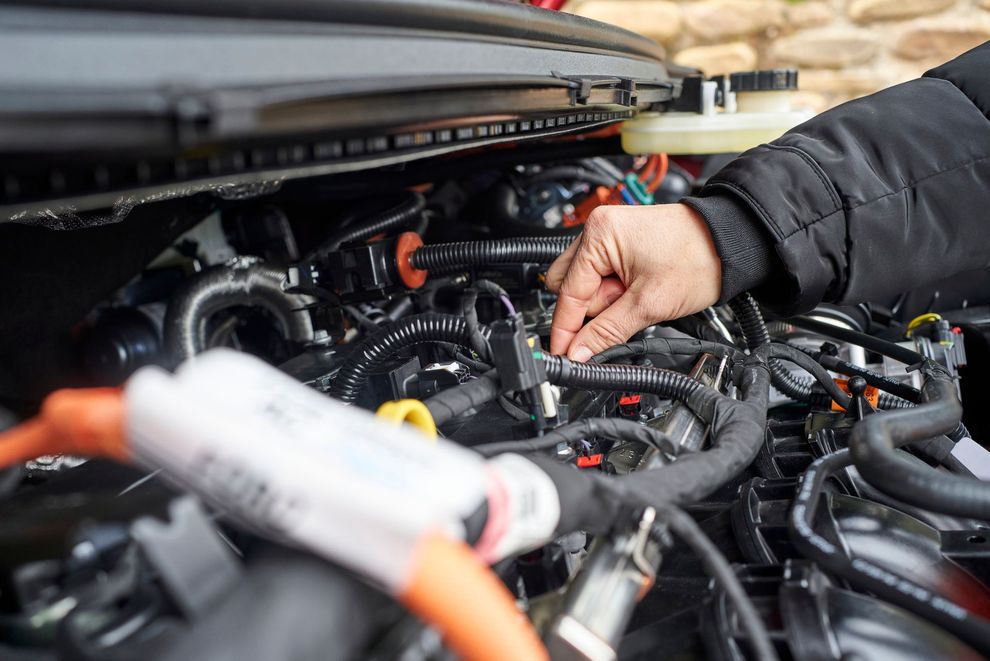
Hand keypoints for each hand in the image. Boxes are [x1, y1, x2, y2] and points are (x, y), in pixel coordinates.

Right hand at [546, 203, 721, 360]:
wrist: (731, 245)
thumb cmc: (699, 259)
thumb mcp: (649, 304)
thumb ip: (607, 331)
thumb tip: (578, 352)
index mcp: (599, 233)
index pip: (568, 292)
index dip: (566, 328)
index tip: (562, 354)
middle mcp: (598, 229)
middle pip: (571, 287)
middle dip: (593, 308)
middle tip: (625, 310)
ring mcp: (608, 236)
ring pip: (586, 285)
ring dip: (606, 301)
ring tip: (638, 297)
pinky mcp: (619, 246)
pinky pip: (601, 277)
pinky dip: (615, 292)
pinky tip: (637, 291)